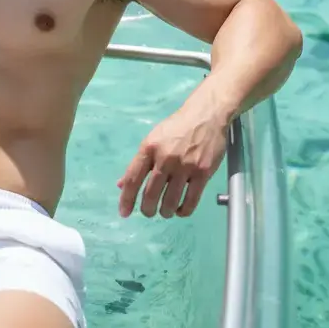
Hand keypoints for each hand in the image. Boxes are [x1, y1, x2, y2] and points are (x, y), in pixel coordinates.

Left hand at [116, 105, 227, 219]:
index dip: (126, 199)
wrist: (206, 115)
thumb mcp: (153, 139)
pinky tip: (180, 209)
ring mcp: (185, 166)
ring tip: (165, 211)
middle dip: (147, 209)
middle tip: (148, 212)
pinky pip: (190, 201)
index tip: (124, 213)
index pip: (133, 178)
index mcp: (149, 148)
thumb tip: (122, 184)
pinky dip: (183, 210)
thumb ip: (139, 162)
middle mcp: (165, 158)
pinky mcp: (203, 172)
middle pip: (151, 194)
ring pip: (170, 201)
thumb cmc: (177, 127)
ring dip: (165, 212)